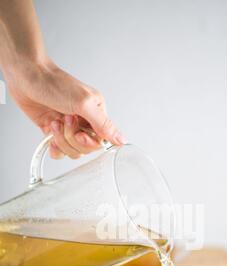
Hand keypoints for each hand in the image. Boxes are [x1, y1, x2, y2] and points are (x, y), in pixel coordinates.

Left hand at [6, 59, 125, 158]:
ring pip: (72, 151)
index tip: (79, 133)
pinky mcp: (53, 131)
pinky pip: (58, 151)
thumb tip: (122, 139)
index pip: (100, 141)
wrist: (27, 76)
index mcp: (96, 114)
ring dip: (61, 140)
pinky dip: (53, 147)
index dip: (88, 142)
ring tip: (54, 123)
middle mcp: (84, 122)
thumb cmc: (54, 83)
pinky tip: (49, 134)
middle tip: (64, 120)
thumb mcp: (84, 104)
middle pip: (85, 148)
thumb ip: (103, 124)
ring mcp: (68, 127)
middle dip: (72, 138)